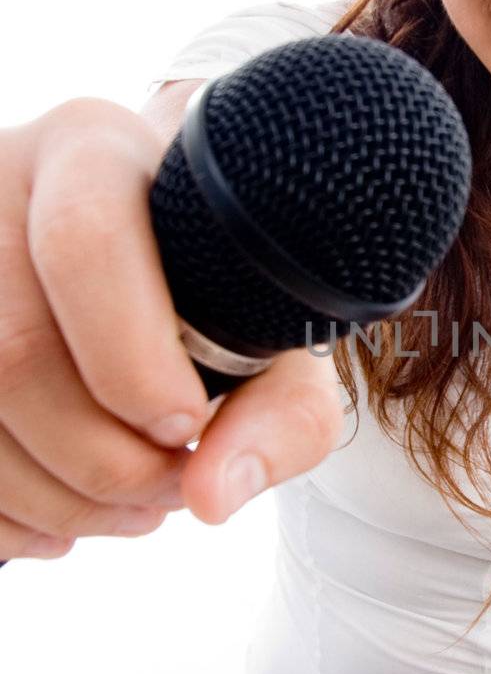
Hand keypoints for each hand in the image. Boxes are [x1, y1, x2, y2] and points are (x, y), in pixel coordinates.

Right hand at [0, 97, 343, 560]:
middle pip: (13, 351)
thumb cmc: (215, 294)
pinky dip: (6, 516)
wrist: (143, 273)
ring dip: (58, 502)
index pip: (85, 241)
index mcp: (93, 153)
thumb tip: (212, 495)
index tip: (187, 425)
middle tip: (172, 488)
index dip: (132, 360)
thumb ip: (280, 413)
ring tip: (134, 509)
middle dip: (103, 460)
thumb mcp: (271, 333)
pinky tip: (61, 519)